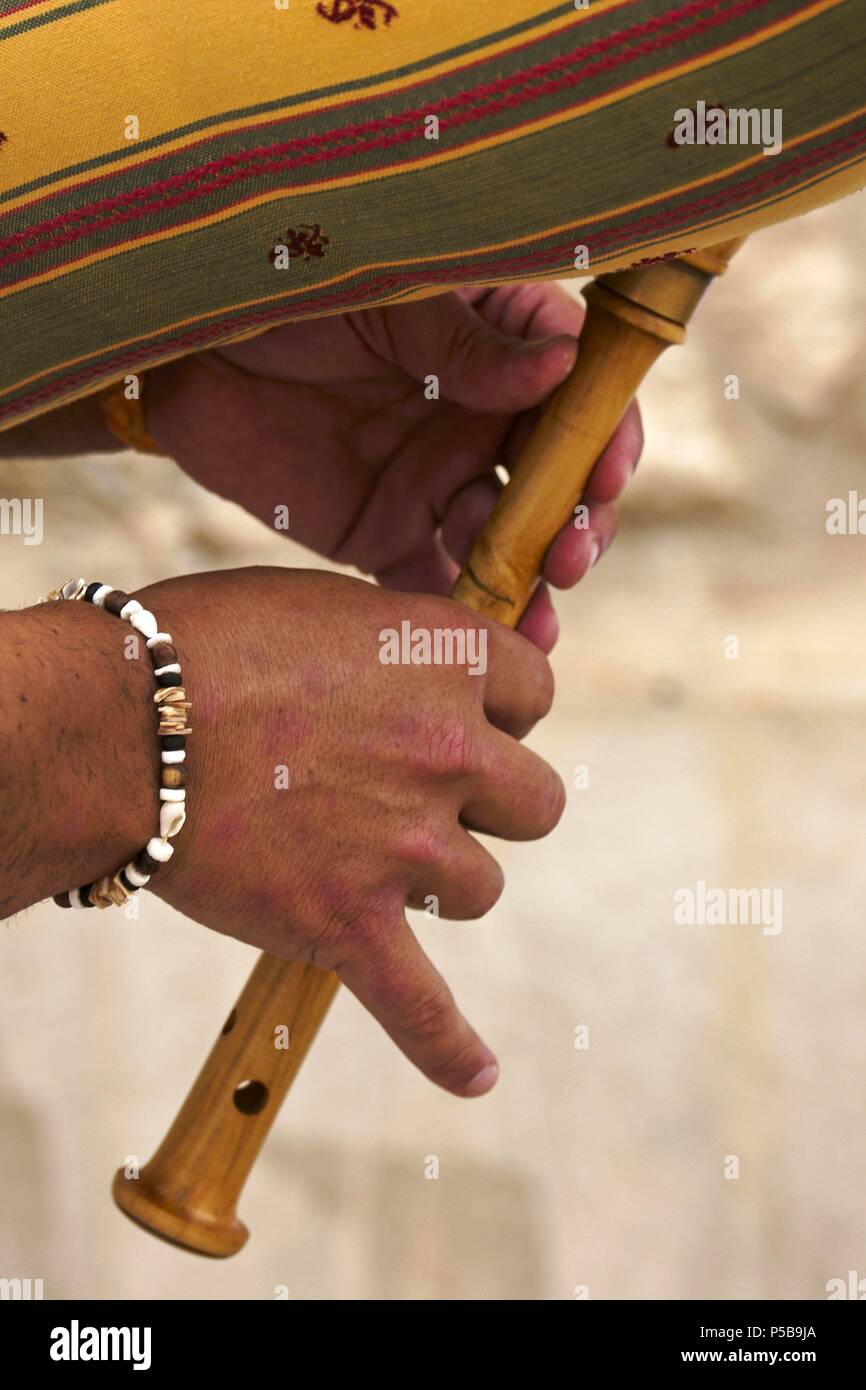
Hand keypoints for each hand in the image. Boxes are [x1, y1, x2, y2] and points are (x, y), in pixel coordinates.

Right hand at [138, 566, 563, 1096]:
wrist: (120, 725)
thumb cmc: (204, 646)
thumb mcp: (323, 608)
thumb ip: (395, 644)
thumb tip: (420, 671)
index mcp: (444, 658)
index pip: (533, 691)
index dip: (498, 709)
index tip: (459, 717)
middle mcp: (446, 750)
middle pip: (534, 802)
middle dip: (488, 803)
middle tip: (419, 797)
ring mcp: (404, 843)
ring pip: (480, 888)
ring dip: (439, 881)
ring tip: (370, 864)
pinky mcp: (349, 922)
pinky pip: (420, 1004)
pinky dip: (447, 1046)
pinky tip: (476, 1076)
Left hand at [147, 284, 641, 651]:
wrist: (178, 348)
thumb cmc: (280, 288)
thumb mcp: (380, 295)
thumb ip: (464, 340)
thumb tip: (564, 368)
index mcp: (493, 344)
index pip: (579, 388)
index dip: (609, 432)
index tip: (609, 471)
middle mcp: (476, 419)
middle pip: (560, 479)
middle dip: (578, 522)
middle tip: (570, 556)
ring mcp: (433, 483)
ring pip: (510, 542)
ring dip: (534, 580)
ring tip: (536, 618)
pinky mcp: (383, 538)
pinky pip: (438, 588)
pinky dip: (465, 621)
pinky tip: (488, 645)